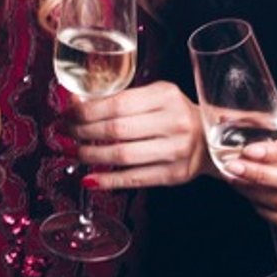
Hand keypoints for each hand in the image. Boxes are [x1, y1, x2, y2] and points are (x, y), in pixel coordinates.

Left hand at [67, 82, 207, 190]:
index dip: (85, 110)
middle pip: (115, 130)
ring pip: (122, 156)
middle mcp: (174, 122)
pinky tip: (90, 179)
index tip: (67, 112)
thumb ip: (120, 98)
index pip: (116, 104)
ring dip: (90, 156)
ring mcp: (176, 150)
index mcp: (166, 96)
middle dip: (82, 132)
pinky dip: (107, 180)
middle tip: (65, 132)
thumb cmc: (174, 114)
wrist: (211, 138)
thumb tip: (75, 103)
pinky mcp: (175, 175)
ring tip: (74, 152)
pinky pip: (133, 179)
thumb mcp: (154, 96)